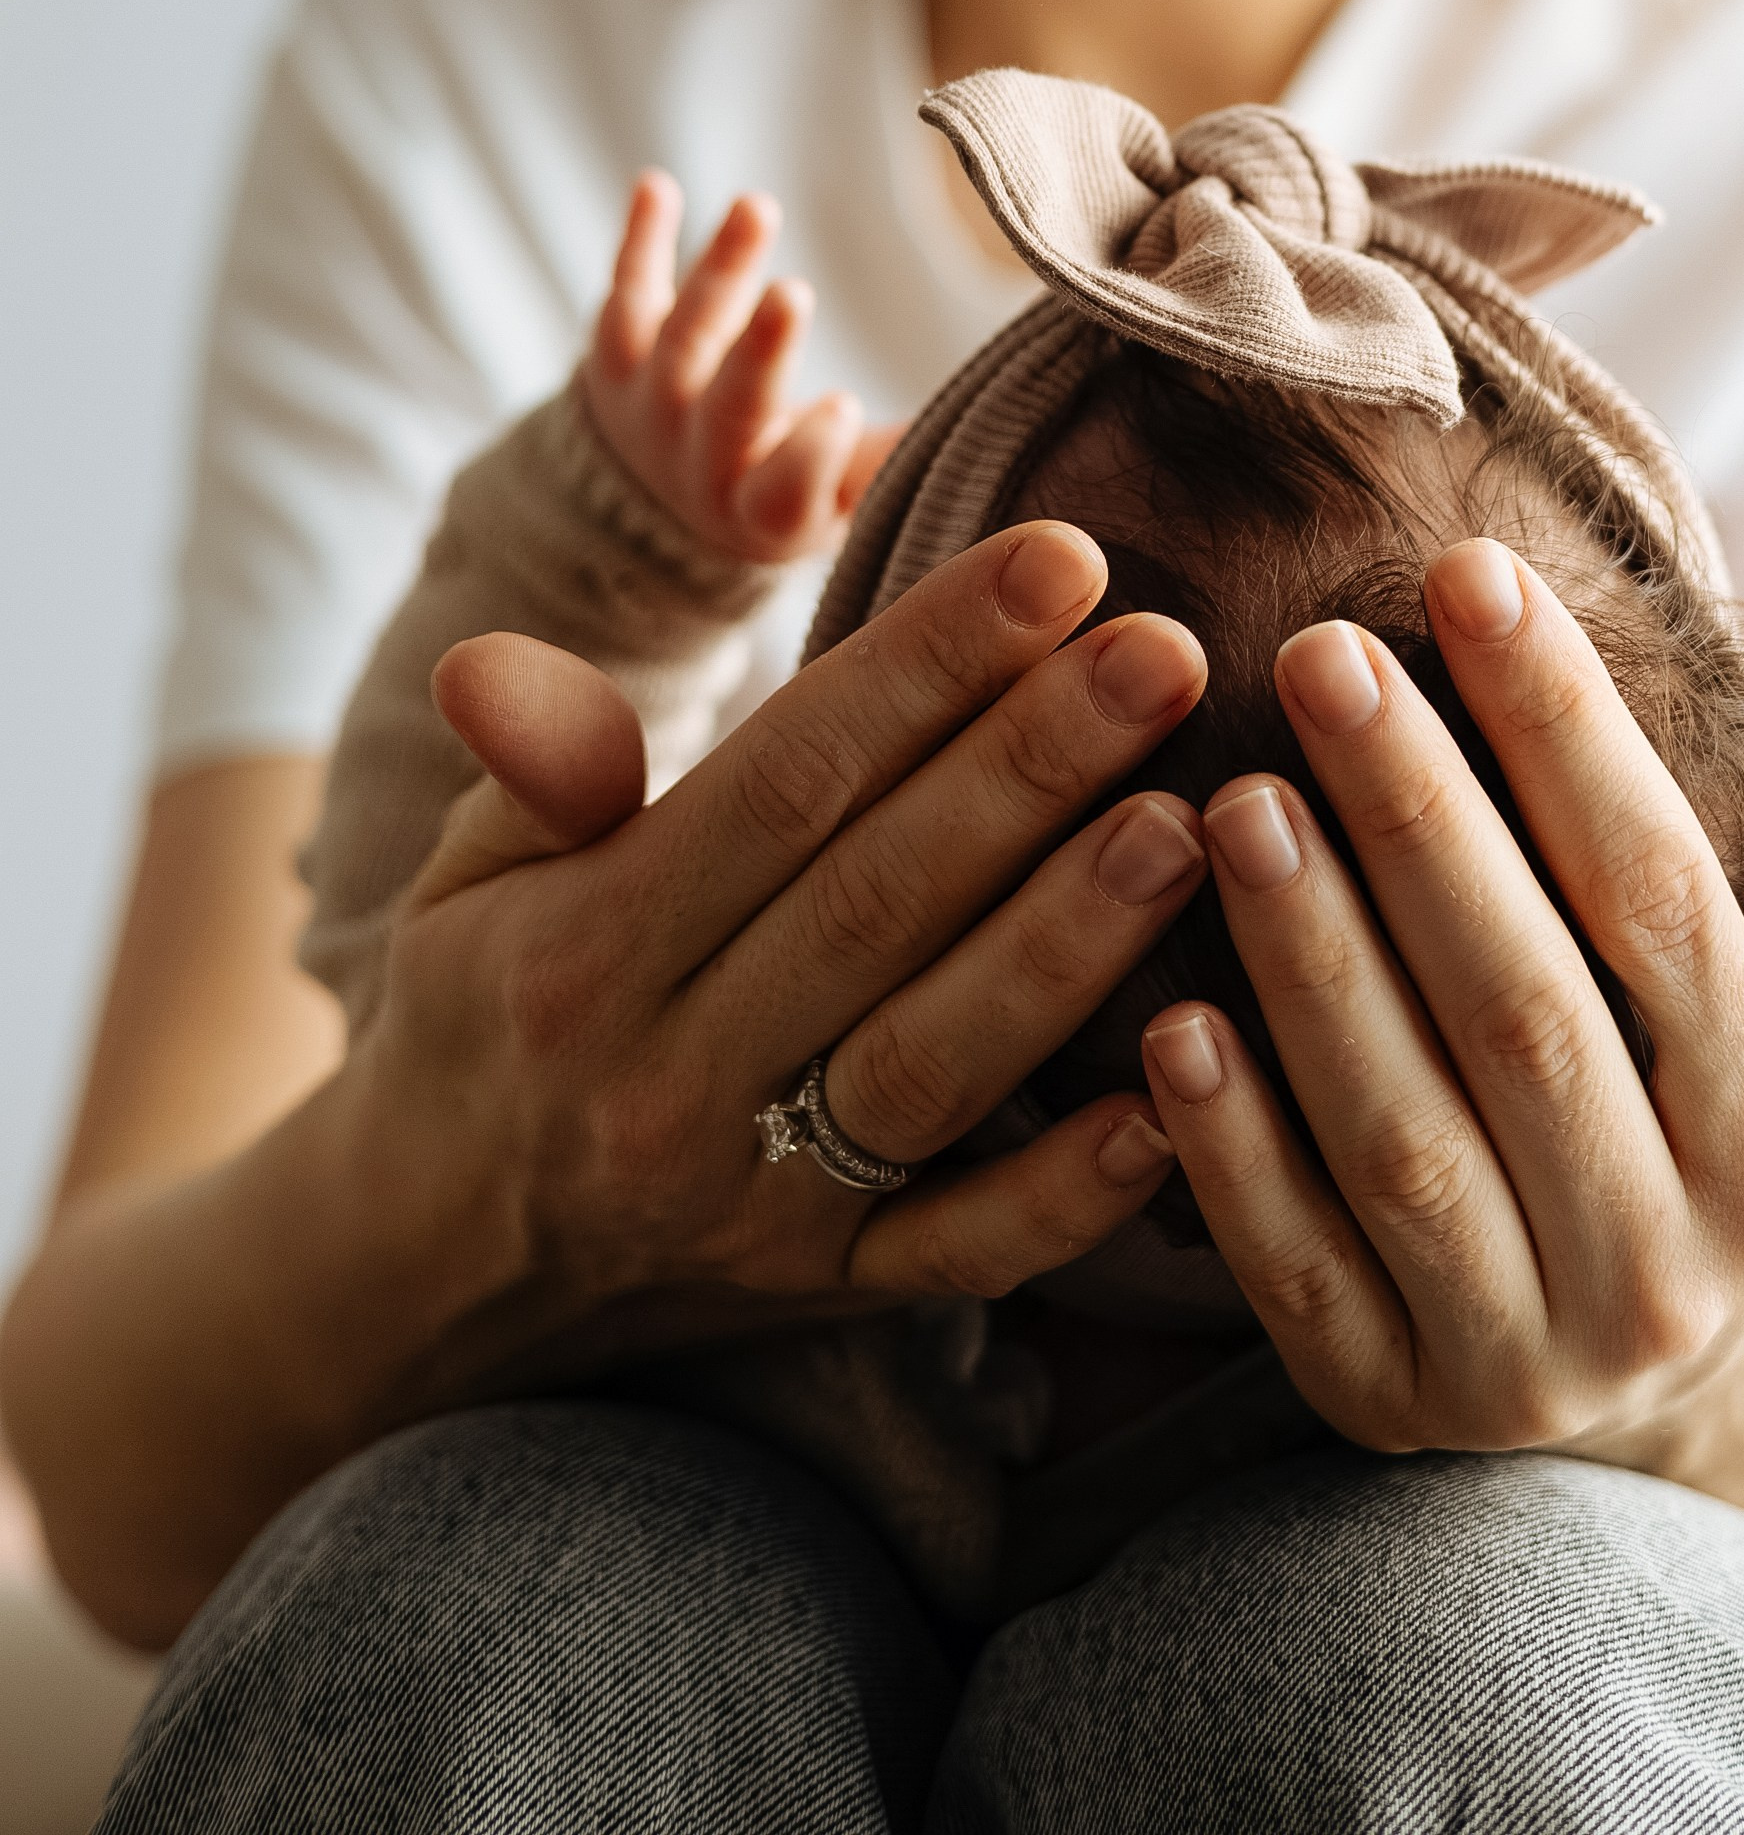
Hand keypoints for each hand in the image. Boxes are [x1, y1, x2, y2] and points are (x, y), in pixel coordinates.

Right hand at [357, 520, 1214, 1373]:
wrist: (435, 1270)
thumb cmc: (488, 1007)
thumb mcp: (468, 877)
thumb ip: (534, 770)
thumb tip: (493, 668)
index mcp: (587, 950)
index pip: (784, 781)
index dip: (926, 665)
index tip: (1062, 561)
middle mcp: (670, 1079)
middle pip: (881, 900)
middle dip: (1036, 767)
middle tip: (1172, 652)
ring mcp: (757, 1201)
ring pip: (933, 1062)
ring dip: (1071, 944)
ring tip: (1198, 825)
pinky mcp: (828, 1291)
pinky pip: (962, 1252)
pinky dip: (1070, 1191)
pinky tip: (1175, 1094)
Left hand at [580, 172, 900, 563]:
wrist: (650, 509)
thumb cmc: (784, 490)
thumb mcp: (843, 500)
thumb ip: (903, 452)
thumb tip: (1021, 400)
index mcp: (763, 511)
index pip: (784, 490)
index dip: (811, 453)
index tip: (845, 404)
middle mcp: (699, 464)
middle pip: (727, 407)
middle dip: (760, 350)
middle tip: (792, 294)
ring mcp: (650, 408)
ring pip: (680, 338)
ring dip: (720, 269)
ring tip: (757, 207)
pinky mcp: (615, 357)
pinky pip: (624, 294)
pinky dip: (641, 241)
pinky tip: (657, 186)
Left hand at [1139, 540, 1743, 1522]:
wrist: (1714, 1433)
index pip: (1664, 908)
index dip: (1568, 736)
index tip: (1471, 574)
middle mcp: (1662, 1266)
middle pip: (1521, 1010)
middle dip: (1413, 820)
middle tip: (1314, 652)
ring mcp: (1521, 1357)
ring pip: (1401, 1139)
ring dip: (1310, 964)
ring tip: (1232, 795)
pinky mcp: (1391, 1416)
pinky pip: (1298, 1280)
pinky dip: (1228, 1158)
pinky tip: (1163, 1021)